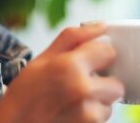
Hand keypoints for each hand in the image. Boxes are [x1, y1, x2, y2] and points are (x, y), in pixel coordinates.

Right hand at [0, 24, 123, 122]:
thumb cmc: (24, 96)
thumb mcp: (41, 60)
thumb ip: (73, 38)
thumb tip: (101, 26)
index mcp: (70, 66)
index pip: (108, 51)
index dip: (99, 56)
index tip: (89, 62)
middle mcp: (82, 89)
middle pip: (116, 83)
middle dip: (103, 84)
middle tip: (80, 86)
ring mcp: (88, 114)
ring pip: (110, 103)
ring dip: (98, 102)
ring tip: (73, 103)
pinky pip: (103, 118)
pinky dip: (92, 117)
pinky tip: (72, 115)